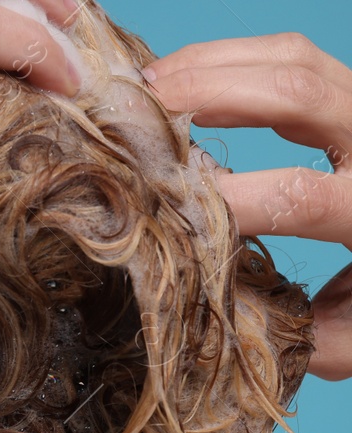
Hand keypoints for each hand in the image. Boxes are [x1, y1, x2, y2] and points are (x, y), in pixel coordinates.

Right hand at [144, 33, 351, 380]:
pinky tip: (177, 81)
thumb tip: (233, 329)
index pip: (299, 195)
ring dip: (210, 64)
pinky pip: (289, 58)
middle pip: (298, 91)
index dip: (226, 197)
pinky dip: (227, 60)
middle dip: (209, 92)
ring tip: (145, 87)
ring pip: (291, 58)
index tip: (160, 206)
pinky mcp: (349, 95)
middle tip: (138, 112)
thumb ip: (309, 339)